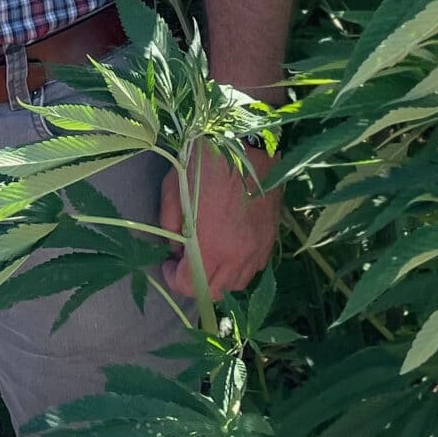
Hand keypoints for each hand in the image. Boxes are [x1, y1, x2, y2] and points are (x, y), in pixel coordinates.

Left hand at [158, 143, 277, 308]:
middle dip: (194, 282)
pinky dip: (238, 266)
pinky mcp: (270, 239)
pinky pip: (253, 268)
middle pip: (214, 292)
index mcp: (212, 246)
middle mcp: (238, 256)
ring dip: (218, 277)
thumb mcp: (174, 191)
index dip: (172, 278)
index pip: (189, 285)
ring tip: (207, 256)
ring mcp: (258, 249)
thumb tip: (176, 247)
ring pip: (237, 284)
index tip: (167, 263)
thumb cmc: (206, 163)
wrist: (248, 143)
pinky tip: (229, 248)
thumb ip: (170, 227)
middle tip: (184, 262)